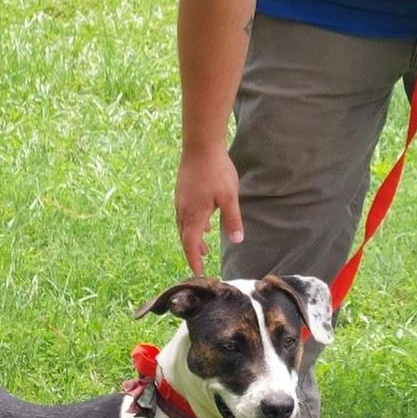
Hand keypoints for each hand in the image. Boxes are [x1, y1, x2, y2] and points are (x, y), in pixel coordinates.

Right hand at [175, 145, 243, 274]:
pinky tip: (204, 219)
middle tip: (202, 261)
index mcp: (193, 215)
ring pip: (185, 224)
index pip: (190, 245)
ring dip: (193, 236)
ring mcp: (180, 199)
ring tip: (204, 245)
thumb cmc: (216, 171)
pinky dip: (193, 223)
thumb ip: (232, 220)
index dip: (194, 260)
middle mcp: (183, 210)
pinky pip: (185, 213)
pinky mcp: (182, 189)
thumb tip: (236, 241)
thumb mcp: (229, 198)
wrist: (200, 145)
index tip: (198, 272)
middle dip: (193, 250)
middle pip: (185, 236)